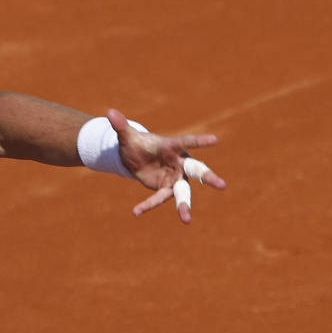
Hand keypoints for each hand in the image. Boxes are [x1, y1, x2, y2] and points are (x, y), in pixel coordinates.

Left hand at [113, 108, 226, 223]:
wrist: (133, 159)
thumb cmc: (135, 143)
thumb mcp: (126, 136)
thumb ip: (120, 126)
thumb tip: (109, 112)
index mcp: (171, 146)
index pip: (187, 141)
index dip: (200, 141)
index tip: (215, 140)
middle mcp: (178, 162)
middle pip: (196, 170)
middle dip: (207, 177)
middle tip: (222, 185)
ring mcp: (174, 177)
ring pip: (183, 192)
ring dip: (184, 205)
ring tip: (186, 219)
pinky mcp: (165, 188)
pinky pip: (159, 198)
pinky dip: (148, 205)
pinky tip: (136, 211)